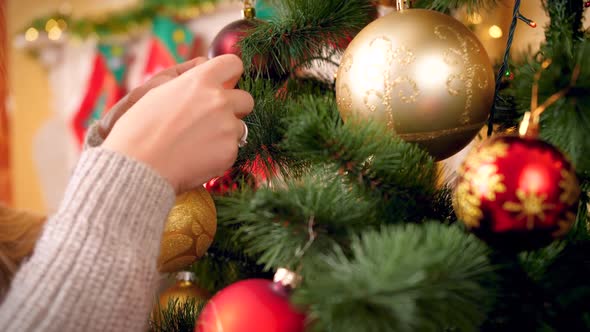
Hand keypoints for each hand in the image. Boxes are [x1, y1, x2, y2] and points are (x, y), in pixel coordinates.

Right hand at [103, 54, 253, 192]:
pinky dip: (220, 154)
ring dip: (226, 133)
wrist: (139, 168)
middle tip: (212, 120)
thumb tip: (205, 66)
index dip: (230, 74)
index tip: (225, 83)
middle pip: (246, 98)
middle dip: (234, 108)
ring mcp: (228, 126)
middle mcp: (219, 100)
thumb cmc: (139, 130)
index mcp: (201, 80)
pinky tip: (198, 158)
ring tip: (198, 143)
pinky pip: (234, 149)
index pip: (233, 64)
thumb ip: (187, 79)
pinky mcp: (230, 151)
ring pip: (240, 126)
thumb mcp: (157, 91)